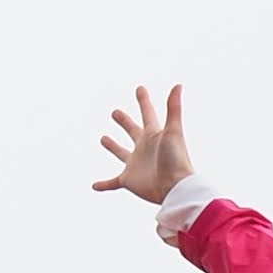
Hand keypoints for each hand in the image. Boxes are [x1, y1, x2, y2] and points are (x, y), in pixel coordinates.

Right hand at [92, 84, 192, 204]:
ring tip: (103, 138)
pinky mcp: (129, 180)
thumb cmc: (176, 159)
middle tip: (115, 113)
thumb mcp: (173, 131)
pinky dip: (104, 184)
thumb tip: (178, 84)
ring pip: (121, 153)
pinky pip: (113, 182)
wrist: (175, 187)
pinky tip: (94, 186)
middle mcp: (144, 148)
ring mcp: (136, 164)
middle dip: (124, 122)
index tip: (140, 88)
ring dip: (113, 147)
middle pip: (133, 131)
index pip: (148, 114)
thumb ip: (174, 108)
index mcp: (154, 135)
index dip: (144, 101)